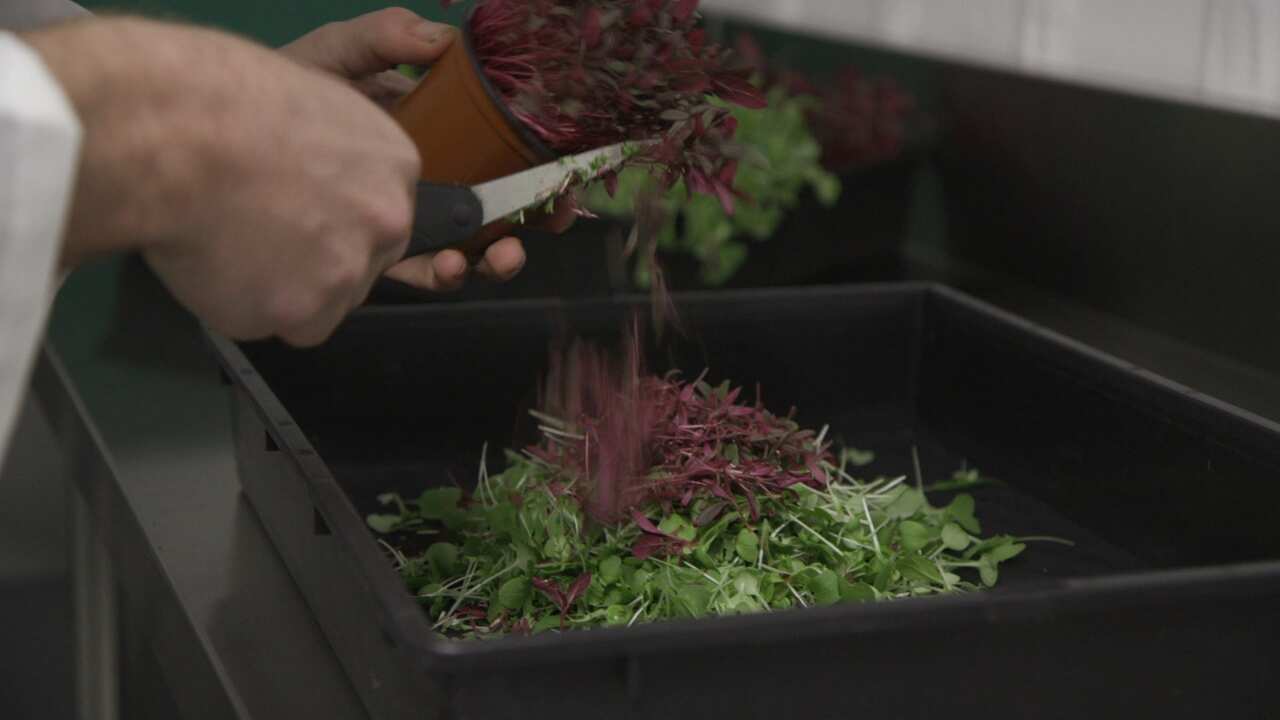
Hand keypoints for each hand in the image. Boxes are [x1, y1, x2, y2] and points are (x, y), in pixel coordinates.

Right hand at [28, 17, 420, 345]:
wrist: (177, 134)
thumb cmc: (223, 99)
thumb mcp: (308, 104)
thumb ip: (332, 157)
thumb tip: (316, 185)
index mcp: (395, 164)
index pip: (378, 216)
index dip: (333, 221)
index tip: (295, 214)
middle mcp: (387, 222)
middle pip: (360, 265)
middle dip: (316, 263)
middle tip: (260, 236)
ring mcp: (347, 272)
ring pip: (318, 304)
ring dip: (277, 289)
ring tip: (225, 243)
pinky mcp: (301, 314)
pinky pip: (269, 324)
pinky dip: (237, 307)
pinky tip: (211, 264)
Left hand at [280, 8, 576, 292]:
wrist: (212, 136)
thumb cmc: (278, 91)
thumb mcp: (338, 52)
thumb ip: (387, 37)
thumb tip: (444, 41)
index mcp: (427, 135)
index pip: (495, 162)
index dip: (534, 183)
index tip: (561, 192)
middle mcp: (421, 184)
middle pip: (487, 216)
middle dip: (519, 232)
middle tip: (534, 232)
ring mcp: (396, 222)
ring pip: (459, 250)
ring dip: (485, 260)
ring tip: (489, 255)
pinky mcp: (370, 254)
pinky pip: (415, 271)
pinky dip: (441, 272)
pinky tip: (447, 265)